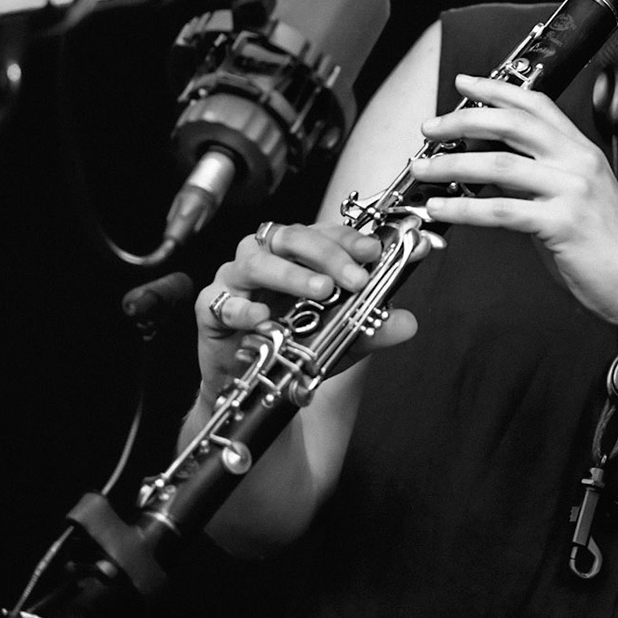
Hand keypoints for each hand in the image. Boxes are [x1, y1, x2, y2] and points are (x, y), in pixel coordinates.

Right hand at [194, 221, 421, 401]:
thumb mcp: (340, 338)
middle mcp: (266, 257)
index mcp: (297, 254)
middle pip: (292, 237)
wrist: (254, 384)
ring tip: (321, 291)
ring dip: (292, 274)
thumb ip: (371, 327)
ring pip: (257, 260)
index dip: (350, 239)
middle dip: (328, 254)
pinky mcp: (211, 307)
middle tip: (354, 278)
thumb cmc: (292, 345)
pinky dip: (244, 308)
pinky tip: (263, 318)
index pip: (325, 232)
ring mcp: (236, 279)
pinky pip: (223, 302)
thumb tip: (407, 323)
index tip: (375, 252)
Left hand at [410, 74, 617, 332]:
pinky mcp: (562, 223)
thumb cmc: (606, 246)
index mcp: (581, 151)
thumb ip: (539, 176)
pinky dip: (464, 209)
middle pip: (512, 124)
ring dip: (452, 166)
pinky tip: (443, 209)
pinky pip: (501, 210)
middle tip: (431, 128)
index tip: (465, 84)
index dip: (497, 89)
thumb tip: (489, 166)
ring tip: (424, 170)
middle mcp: (578, 163)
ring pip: (499, 165)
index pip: (536, 105)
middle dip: (463, 121)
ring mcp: (572, 191)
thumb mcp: (575, 196)